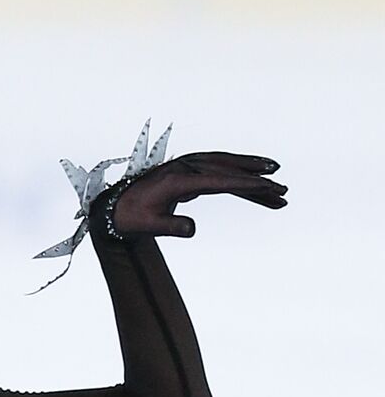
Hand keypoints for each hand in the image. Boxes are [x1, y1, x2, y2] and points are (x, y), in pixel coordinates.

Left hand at [95, 152, 287, 238]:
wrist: (114, 207)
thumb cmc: (131, 218)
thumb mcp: (147, 226)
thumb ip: (169, 227)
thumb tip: (193, 230)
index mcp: (176, 180)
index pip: (218, 181)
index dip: (245, 185)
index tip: (268, 188)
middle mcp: (184, 168)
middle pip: (227, 170)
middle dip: (256, 179)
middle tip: (283, 188)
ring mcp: (186, 166)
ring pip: (226, 167)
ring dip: (252, 173)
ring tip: (278, 182)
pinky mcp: (188, 172)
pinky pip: (218, 172)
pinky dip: (238, 178)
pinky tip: (256, 186)